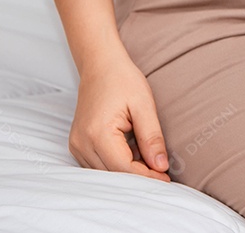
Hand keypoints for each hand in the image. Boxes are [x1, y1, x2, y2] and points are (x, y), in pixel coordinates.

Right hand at [69, 50, 169, 181]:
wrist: (101, 65)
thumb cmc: (123, 80)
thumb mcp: (144, 105)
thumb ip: (151, 137)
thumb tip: (161, 166)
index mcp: (97, 133)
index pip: (123, 168)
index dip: (147, 176)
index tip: (167, 179)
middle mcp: (82, 143)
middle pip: (113, 174)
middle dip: (139, 176)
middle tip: (163, 174)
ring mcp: (77, 145)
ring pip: (105, 172)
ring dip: (128, 172)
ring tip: (150, 161)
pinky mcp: (78, 144)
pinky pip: (99, 164)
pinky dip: (117, 164)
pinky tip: (135, 154)